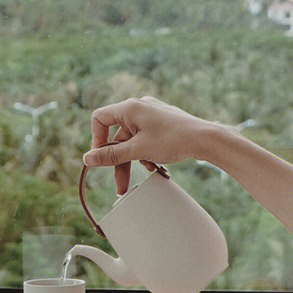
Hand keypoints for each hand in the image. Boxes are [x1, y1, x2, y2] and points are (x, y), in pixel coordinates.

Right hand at [83, 97, 210, 194]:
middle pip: (117, 135)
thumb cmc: (173, 139)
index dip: (96, 140)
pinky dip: (145, 152)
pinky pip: (145, 138)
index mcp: (130, 108)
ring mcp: (151, 114)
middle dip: (118, 160)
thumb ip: (111, 155)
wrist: (205, 139)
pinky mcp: (162, 122)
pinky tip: (154, 164)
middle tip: (120, 185)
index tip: (101, 159)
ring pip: (132, 139)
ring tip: (145, 172)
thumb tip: (87, 158)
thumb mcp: (138, 150)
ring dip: (134, 158)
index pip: (100, 118)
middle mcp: (139, 107)